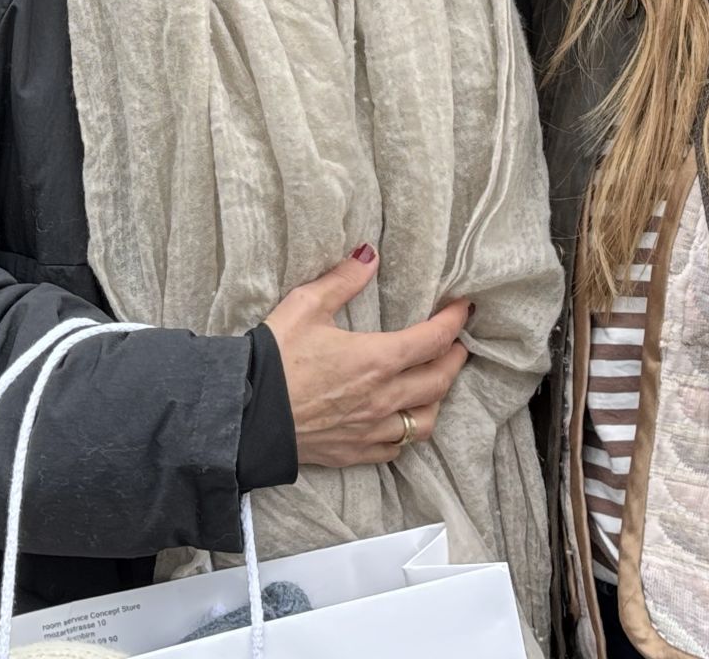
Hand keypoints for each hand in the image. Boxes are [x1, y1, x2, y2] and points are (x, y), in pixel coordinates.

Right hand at [262, 245, 470, 468]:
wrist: (244, 416)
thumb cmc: (274, 360)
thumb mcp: (305, 306)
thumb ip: (342, 281)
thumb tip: (369, 255)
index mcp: (377, 359)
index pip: (434, 339)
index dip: (454, 321)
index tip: (463, 308)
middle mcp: (383, 398)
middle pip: (440, 381)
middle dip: (455, 359)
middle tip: (457, 344)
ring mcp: (370, 430)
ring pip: (424, 422)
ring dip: (437, 400)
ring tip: (434, 384)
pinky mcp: (354, 452)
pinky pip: (395, 449)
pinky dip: (406, 434)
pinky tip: (400, 421)